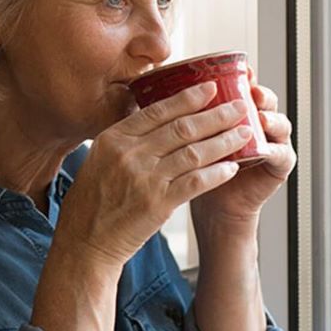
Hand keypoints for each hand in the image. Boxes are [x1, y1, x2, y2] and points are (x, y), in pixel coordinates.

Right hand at [54, 81, 249, 266]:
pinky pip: (196, 182)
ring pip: (194, 152)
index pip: (157, 111)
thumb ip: (125, 140)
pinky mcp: (158, 203)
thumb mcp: (98, 160)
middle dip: (216, 115)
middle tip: (240, 106)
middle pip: (181, 128)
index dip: (188, 98)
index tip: (211, 88)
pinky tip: (232, 167)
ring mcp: (144, 178)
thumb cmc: (92, 202)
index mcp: (113, 139)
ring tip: (244, 133)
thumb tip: (155, 120)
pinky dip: (216, 173)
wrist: (85, 241)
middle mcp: (129, 154)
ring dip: (223, 141)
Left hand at [190, 69, 296, 230]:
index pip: (240, 86)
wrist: (210, 207)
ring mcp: (271, 141)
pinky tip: (265, 149)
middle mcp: (255, 121)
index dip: (238, 76)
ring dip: (270, 118)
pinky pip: (282, 154)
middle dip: (257, 92)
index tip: (233, 68)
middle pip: (263, 99)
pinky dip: (274, 150)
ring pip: (278, 123)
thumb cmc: (193, 171)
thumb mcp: (183, 140)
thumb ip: (176, 116)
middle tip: (250, 89)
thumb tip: (140, 89)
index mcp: (232, 111)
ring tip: (259, 117)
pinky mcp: (278, 166)